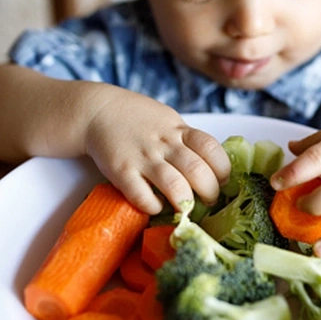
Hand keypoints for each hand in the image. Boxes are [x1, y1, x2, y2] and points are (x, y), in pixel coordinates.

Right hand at [85, 89, 229, 213]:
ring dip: (185, 203)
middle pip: (198, 171)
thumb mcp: (168, 121)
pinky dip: (154, 206)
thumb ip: (187, 140)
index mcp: (179, 130)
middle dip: (210, 192)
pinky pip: (142, 196)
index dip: (223, 169)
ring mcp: (143, 158)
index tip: (223, 181)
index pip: (211, 148)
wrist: (98, 111)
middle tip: (209, 200)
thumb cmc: (138, 119)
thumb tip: (211, 166)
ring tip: (186, 208)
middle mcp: (164, 143)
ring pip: (175, 186)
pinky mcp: (122, 171)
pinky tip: (156, 206)